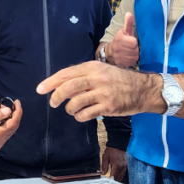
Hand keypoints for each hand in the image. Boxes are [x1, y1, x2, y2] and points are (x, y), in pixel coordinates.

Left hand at [37, 61, 160, 121]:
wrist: (143, 89)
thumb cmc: (119, 80)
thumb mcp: (101, 71)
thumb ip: (83, 77)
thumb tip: (61, 87)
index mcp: (93, 67)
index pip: (66, 74)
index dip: (50, 82)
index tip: (40, 89)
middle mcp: (97, 78)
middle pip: (68, 88)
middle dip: (56, 97)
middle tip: (53, 103)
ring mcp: (103, 93)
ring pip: (75, 103)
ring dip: (69, 109)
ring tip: (72, 110)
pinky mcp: (109, 107)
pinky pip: (86, 114)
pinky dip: (79, 116)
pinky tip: (80, 115)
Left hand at [101, 147, 126, 181]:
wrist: (118, 145)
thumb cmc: (110, 151)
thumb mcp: (105, 157)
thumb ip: (104, 166)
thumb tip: (103, 174)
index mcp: (116, 165)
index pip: (113, 176)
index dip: (111, 180)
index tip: (108, 183)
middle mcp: (122, 167)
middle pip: (118, 177)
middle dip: (114, 181)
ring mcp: (124, 166)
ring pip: (121, 175)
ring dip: (118, 179)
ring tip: (114, 182)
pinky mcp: (126, 165)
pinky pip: (123, 172)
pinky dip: (120, 175)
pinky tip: (118, 177)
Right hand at [110, 13, 138, 66]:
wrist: (110, 51)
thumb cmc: (120, 40)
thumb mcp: (123, 31)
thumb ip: (128, 23)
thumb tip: (129, 14)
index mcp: (119, 39)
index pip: (134, 42)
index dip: (134, 41)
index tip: (131, 40)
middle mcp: (118, 49)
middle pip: (135, 50)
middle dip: (134, 49)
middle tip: (131, 47)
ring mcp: (119, 57)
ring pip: (134, 57)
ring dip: (134, 54)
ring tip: (130, 51)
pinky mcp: (120, 64)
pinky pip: (132, 63)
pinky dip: (132, 60)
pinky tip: (128, 56)